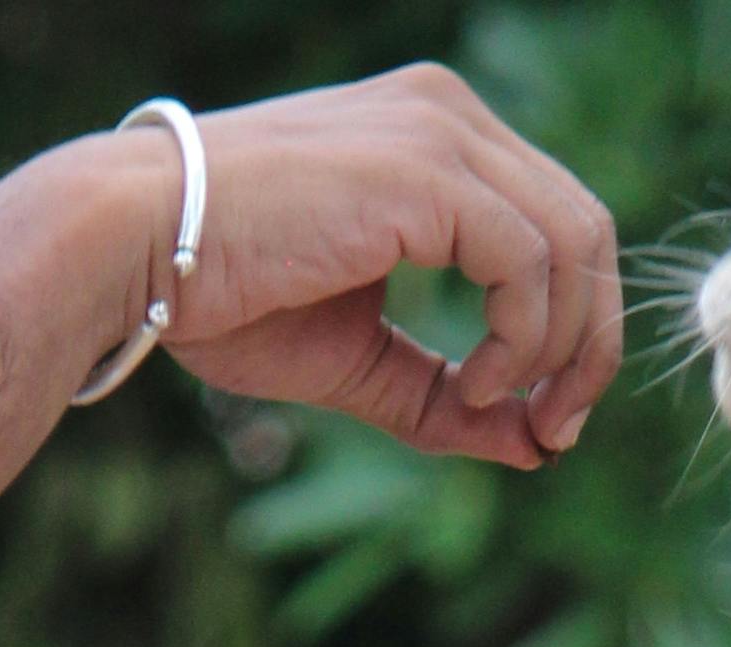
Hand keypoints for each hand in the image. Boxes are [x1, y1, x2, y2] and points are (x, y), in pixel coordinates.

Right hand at [149, 70, 621, 466]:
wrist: (140, 246)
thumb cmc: (228, 294)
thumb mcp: (362, 361)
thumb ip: (449, 397)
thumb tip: (538, 447)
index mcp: (438, 139)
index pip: (560, 222)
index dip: (578, 328)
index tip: (549, 416)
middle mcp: (449, 115)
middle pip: (587, 228)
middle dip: (590, 344)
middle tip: (557, 428)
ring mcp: (440, 132)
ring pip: (573, 242)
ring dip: (560, 350)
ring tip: (500, 407)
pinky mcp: (426, 170)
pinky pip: (527, 262)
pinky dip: (520, 339)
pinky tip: (473, 381)